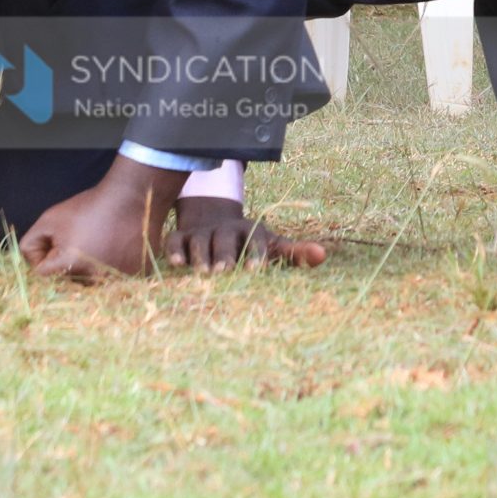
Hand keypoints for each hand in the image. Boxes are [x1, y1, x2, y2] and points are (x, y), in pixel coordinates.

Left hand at [17, 156, 189, 280]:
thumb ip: (31, 245)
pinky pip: (116, 281)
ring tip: (102, 244)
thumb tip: (33, 265)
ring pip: (92, 283)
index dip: (47, 255)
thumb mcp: (50, 219)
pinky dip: (114, 269)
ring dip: (91, 269)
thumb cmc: (88, 207)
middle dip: (70, 263)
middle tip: (83, 240)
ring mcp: (117, 280)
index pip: (44, 274)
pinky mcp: (136, 277)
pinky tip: (118, 250)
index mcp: (69, 265)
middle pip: (69, 281)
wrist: (132, 197)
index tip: (59, 240)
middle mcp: (94, 278)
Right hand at [161, 196, 329, 273]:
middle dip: (225, 255)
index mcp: (251, 230)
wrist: (215, 223)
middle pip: (225, 238)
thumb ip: (295, 253)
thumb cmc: (250, 244)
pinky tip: (175, 265)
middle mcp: (226, 228)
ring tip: (202, 274)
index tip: (256, 270)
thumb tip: (322, 255)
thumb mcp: (273, 246)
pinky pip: (175, 241)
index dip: (256, 253)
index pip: (256, 239)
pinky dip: (174, 251)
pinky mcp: (181, 236)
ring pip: (199, 240)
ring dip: (200, 256)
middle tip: (224, 273)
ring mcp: (202, 231)